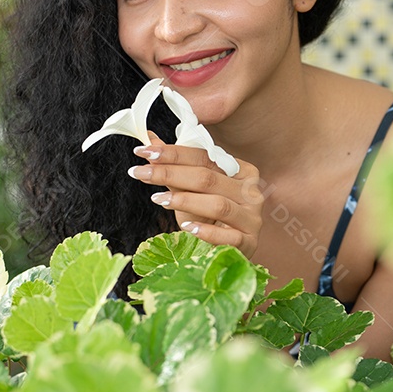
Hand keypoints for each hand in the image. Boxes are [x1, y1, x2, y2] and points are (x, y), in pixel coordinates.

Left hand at [129, 133, 263, 259]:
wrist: (224, 250)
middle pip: (208, 178)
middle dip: (170, 174)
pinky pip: (229, 237)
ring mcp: (252, 218)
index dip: (173, 153)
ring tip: (158, 199)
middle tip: (140, 172)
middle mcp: (250, 192)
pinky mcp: (250, 243)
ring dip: (185, 201)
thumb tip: (149, 140)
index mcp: (241, 171)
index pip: (204, 157)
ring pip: (218, 205)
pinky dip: (207, 232)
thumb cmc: (207, 218)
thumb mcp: (189, 191)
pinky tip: (187, 228)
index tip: (144, 150)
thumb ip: (174, 167)